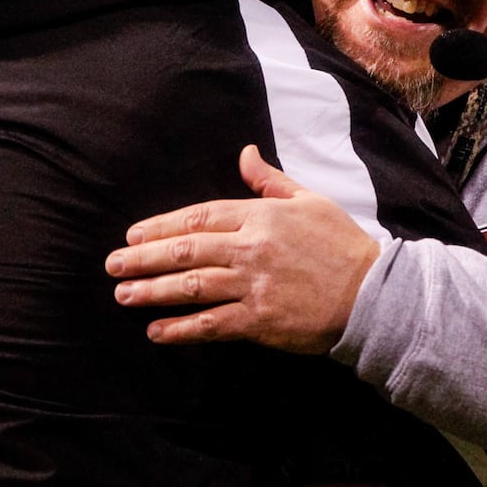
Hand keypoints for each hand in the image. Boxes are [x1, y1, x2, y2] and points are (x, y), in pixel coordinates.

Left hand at [105, 145, 380, 354]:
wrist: (373, 293)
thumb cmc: (341, 244)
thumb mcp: (309, 200)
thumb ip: (270, 181)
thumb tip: (244, 154)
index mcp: (260, 216)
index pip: (199, 217)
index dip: (161, 226)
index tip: (134, 235)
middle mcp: (251, 248)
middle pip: (185, 251)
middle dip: (143, 258)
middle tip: (113, 266)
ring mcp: (253, 285)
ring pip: (190, 287)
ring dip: (152, 292)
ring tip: (124, 296)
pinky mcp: (260, 320)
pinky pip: (211, 324)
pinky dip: (181, 330)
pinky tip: (158, 332)